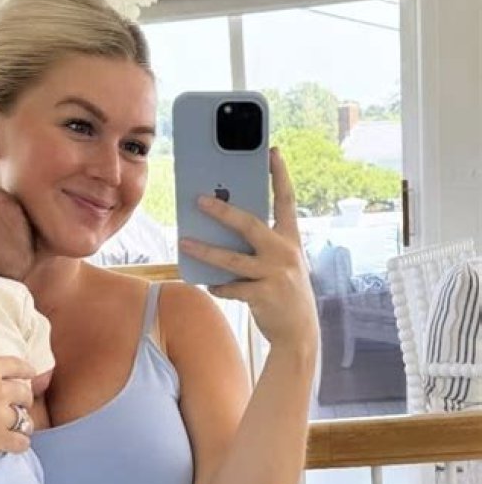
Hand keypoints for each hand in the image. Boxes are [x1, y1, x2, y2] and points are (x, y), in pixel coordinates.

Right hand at [0, 316, 36, 458]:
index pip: (17, 365)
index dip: (26, 370)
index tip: (31, 374)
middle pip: (24, 393)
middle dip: (24, 399)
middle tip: (20, 404)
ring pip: (25, 419)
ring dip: (23, 422)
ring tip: (19, 426)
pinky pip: (21, 442)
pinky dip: (20, 443)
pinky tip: (17, 443)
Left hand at [178, 148, 318, 353]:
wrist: (299, 332)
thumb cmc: (285, 291)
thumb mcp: (282, 263)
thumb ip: (262, 245)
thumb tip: (226, 229)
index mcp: (291, 240)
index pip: (286, 200)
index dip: (280, 175)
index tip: (272, 151)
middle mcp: (285, 253)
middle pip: (250, 225)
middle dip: (223, 211)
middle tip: (199, 199)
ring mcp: (275, 275)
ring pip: (232, 259)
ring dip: (205, 251)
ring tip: (184, 242)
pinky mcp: (264, 296)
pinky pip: (232, 288)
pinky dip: (218, 286)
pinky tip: (209, 284)